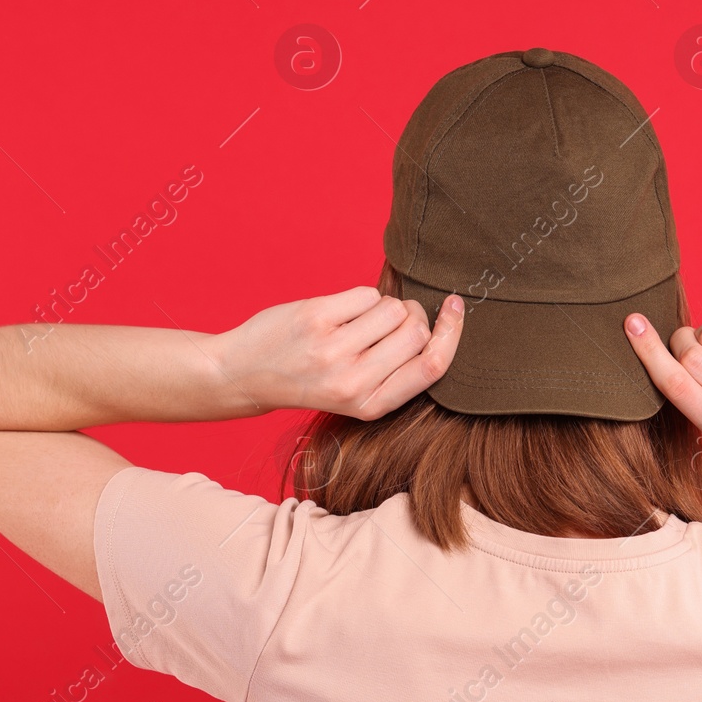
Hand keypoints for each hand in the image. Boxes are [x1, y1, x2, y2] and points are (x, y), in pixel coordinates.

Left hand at [216, 286, 464, 419]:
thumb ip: (393, 370)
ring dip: (385, 306)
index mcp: (370, 406)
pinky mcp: (317, 320)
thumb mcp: (354, 394)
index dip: (452, 334)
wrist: (245, 374)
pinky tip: (339, 312)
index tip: (456, 310)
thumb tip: (436, 325)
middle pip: (417, 332)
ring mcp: (334, 350)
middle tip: (388, 322)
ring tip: (358, 320)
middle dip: (413, 316)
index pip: (431, 367)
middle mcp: (354, 382)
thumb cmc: (307, 379)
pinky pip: (367, 295)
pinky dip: (361, 297)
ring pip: (394, 309)